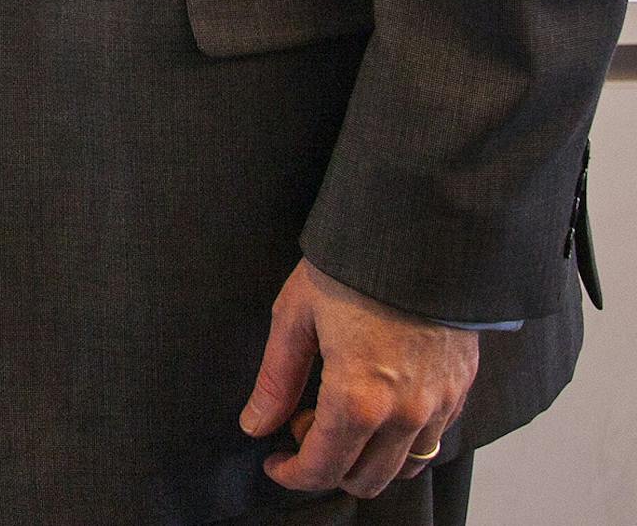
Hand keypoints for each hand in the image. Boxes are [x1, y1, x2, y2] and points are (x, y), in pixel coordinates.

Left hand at [242, 259, 478, 498]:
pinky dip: (401, 439)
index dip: (292, 474)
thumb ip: (277, 379)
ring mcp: (440, 406)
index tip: (274, 462)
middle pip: (365, 480)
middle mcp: (406, 415)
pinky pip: (432, 439)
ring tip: (339, 409)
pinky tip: (379, 401)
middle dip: (327, 466)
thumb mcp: (296, 316)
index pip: (323, 468)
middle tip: (303, 422)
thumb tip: (255, 425)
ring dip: (366, 456)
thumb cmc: (350, 270)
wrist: (417, 236)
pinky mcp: (461, 390)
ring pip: (403, 468)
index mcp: (358, 400)